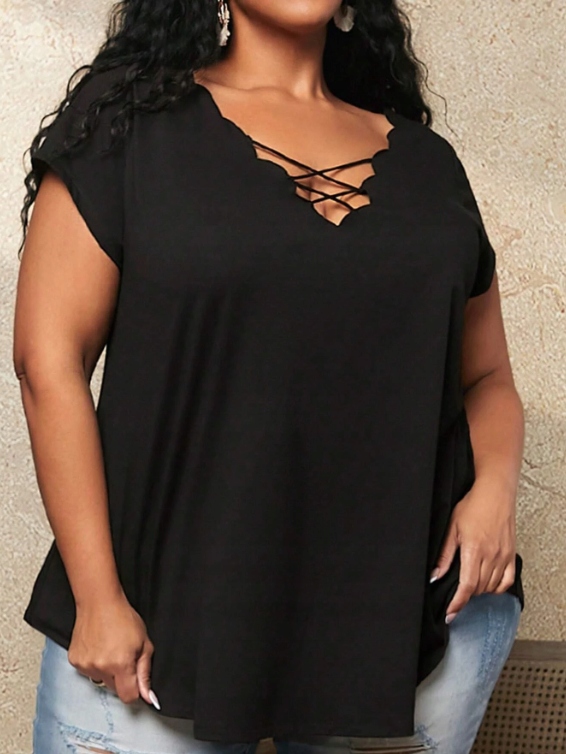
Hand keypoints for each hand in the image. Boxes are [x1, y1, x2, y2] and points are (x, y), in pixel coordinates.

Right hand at [67, 591, 159, 708]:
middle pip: (115, 689)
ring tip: (110, 649)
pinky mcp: (75, 662)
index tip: (136, 681)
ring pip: (102, 680)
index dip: (136, 691)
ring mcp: (85, 665)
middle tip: (124, 657)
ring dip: (107, 671)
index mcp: (121, 664)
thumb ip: (145, 673)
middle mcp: (101, 667)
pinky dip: (95, 665)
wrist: (99, 602)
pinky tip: (98, 648)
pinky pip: (89, 672)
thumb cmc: (123, 618)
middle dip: (122, 678)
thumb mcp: (144, 643)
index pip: (128, 697)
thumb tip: (148, 698)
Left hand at [429, 476, 516, 622]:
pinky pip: (507, 580)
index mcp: (474, 550)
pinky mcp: (511, 554)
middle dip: (465, 595)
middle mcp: (491, 556)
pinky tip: (488, 585)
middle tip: (455, 594)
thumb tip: (435, 575)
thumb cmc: (472, 505)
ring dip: (479, 590)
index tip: (450, 613)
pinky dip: (497, 587)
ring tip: (469, 586)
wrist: (495, 493)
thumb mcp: (451, 527)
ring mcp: (503, 556)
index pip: (466, 586)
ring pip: (491, 586)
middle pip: (478, 588)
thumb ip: (445, 554)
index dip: (457, 603)